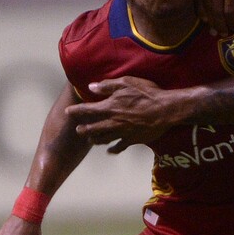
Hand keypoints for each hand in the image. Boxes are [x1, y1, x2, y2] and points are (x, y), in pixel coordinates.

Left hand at [66, 77, 181, 152]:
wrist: (165, 110)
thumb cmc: (147, 94)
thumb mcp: (126, 83)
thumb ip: (107, 86)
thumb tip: (91, 87)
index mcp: (110, 107)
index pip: (88, 110)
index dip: (76, 111)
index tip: (68, 112)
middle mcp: (113, 122)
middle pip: (92, 128)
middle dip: (83, 129)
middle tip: (78, 130)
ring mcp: (122, 132)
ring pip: (104, 139)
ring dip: (95, 140)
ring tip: (91, 140)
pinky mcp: (132, 139)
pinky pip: (120, 147)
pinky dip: (113, 150)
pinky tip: (110, 151)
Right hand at [197, 0, 233, 35]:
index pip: (228, 10)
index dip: (229, 23)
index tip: (232, 31)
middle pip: (215, 10)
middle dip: (219, 25)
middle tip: (222, 35)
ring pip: (205, 6)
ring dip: (209, 20)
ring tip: (213, 30)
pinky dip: (201, 10)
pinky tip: (204, 19)